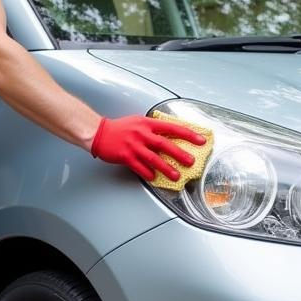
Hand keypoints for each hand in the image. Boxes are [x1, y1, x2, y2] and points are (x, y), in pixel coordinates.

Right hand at [91, 115, 207, 180]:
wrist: (99, 132)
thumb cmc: (120, 128)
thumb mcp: (138, 121)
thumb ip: (153, 128)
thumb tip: (171, 135)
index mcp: (147, 123)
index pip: (172, 127)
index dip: (188, 134)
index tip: (200, 140)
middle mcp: (142, 134)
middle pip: (165, 144)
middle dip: (180, 154)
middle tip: (191, 162)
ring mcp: (133, 146)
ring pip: (154, 159)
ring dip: (166, 168)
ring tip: (176, 176)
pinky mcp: (125, 156)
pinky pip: (139, 167)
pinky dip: (148, 173)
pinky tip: (154, 178)